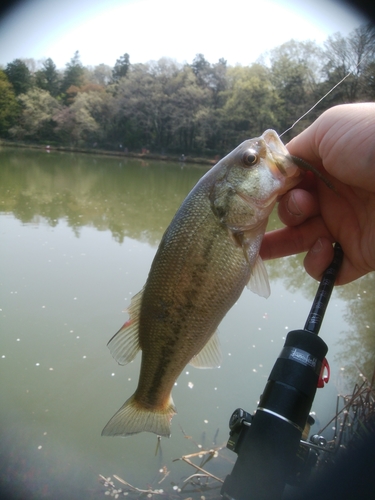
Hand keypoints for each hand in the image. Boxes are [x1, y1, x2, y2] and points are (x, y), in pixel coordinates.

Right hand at [260, 103, 374, 284]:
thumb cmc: (371, 145)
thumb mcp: (330, 128)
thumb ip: (297, 148)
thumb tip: (275, 168)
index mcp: (326, 170)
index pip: (289, 185)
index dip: (272, 192)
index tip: (262, 195)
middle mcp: (333, 198)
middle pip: (292, 214)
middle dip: (285, 214)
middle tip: (300, 208)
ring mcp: (345, 228)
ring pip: (302, 243)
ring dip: (283, 244)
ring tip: (275, 244)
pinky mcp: (358, 255)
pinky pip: (327, 270)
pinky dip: (317, 263)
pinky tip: (324, 247)